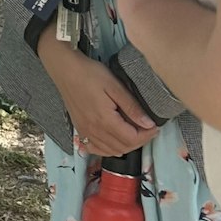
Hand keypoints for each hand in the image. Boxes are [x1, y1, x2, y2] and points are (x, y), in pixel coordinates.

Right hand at [39, 36, 155, 153]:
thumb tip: (148, 124)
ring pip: (111, 150)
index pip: (131, 138)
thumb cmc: (90, 74)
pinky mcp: (80, 129)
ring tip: (135, 132)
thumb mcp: (115, 86)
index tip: (155, 127)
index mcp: (105, 120)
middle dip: (140, 141)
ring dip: (126, 145)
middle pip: (123, 147)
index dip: (147, 136)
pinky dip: (108, 149)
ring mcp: (85, 132)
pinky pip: (96, 148)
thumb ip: (132, 107)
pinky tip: (114, 141)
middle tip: (148, 129)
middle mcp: (94, 131)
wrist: (65, 69)